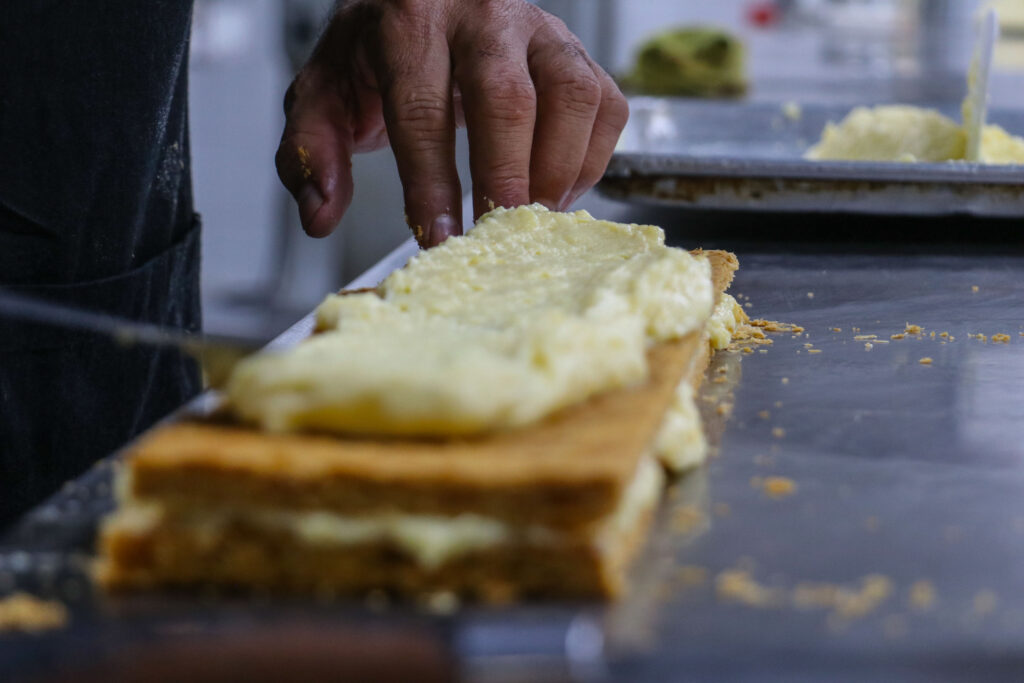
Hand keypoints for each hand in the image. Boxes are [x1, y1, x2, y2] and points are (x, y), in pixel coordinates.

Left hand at [275, 0, 627, 247]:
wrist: (420, 0)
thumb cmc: (375, 55)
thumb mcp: (323, 95)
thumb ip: (311, 153)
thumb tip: (321, 215)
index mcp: (408, 21)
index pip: (422, 108)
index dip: (431, 181)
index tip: (437, 237)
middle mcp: (481, 13)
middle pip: (506, 99)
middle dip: (504, 177)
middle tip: (495, 233)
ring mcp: (537, 28)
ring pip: (571, 94)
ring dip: (557, 167)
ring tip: (532, 214)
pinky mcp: (574, 49)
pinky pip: (604, 102)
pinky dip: (591, 156)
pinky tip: (557, 188)